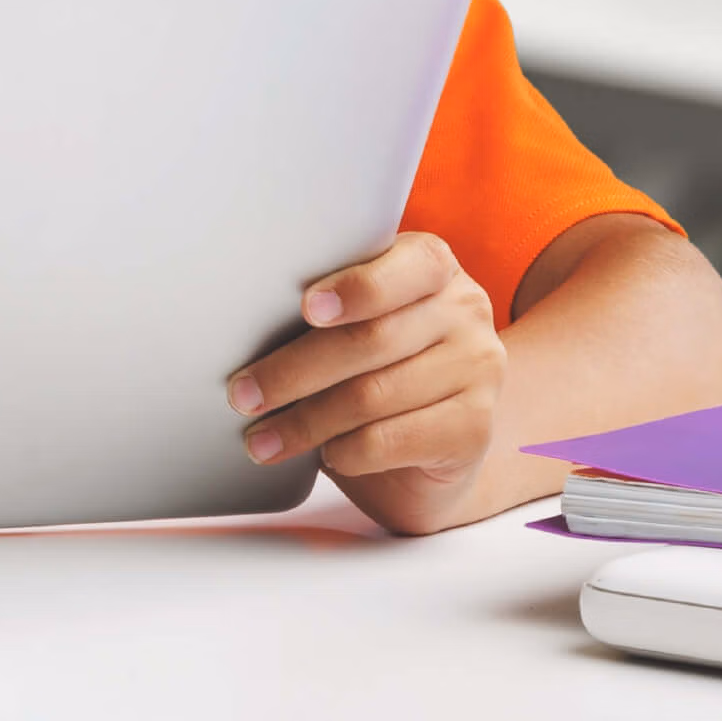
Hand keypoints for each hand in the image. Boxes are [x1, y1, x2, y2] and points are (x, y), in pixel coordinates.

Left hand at [226, 232, 505, 534]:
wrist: (435, 450)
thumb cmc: (378, 373)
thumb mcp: (358, 329)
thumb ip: (327, 314)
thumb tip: (243, 328)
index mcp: (433, 267)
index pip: (410, 265)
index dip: (357, 287)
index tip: (305, 309)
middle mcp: (466, 310)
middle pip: (373, 338)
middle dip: (295, 370)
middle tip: (243, 394)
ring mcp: (478, 370)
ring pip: (374, 395)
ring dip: (305, 422)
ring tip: (261, 439)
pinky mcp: (474, 430)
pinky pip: (392, 440)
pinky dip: (346, 452)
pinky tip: (325, 455)